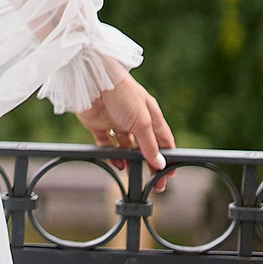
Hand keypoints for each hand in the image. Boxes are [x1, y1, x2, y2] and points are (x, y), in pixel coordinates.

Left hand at [80, 73, 174, 187]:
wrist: (92, 79)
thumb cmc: (122, 93)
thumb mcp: (142, 121)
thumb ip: (150, 144)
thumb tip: (159, 163)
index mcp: (150, 114)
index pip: (164, 140)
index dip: (168, 157)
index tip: (170, 173)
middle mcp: (134, 118)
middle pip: (146, 146)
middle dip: (151, 164)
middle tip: (156, 183)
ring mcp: (116, 122)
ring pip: (126, 147)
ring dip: (131, 160)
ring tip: (134, 175)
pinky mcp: (98, 125)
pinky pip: (106, 144)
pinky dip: (112, 155)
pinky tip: (117, 164)